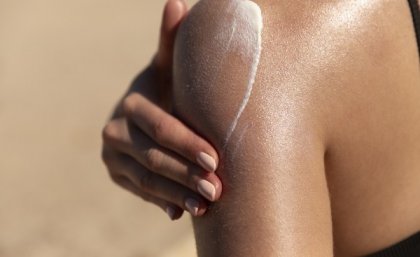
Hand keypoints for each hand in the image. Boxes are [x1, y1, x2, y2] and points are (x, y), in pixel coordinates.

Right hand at [101, 0, 221, 219]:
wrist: (151, 110)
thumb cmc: (171, 87)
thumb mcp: (171, 67)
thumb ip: (172, 41)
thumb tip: (177, 1)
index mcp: (131, 103)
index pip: (160, 128)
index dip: (188, 144)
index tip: (216, 159)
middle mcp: (114, 131)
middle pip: (154, 158)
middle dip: (187, 174)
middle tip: (217, 189)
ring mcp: (113, 156)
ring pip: (148, 180)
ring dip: (178, 194)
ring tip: (207, 205)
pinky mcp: (117, 175)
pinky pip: (142, 192)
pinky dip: (164, 202)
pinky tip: (184, 212)